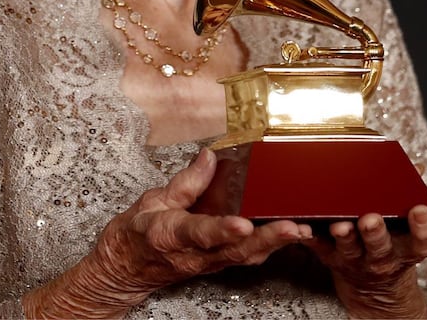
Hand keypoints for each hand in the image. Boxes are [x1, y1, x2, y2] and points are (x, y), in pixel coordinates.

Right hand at [24, 147, 308, 317]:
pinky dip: (269, 248)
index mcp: (171, 235)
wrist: (125, 268)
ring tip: (301, 230)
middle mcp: (193, 255)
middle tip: (292, 227)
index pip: (199, 233)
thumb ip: (185, 182)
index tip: (242, 223)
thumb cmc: (136, 234)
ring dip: (274, 245)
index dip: (222, 229)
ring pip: (245, 257)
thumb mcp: (151, 200)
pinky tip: (290, 236)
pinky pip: (246, 258)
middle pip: (234, 250)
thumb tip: (210, 157)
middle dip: (266, 239)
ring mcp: (208, 263)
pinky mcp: (217, 264)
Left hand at [299, 206, 426, 317]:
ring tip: (339, 225)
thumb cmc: (390, 241)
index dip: (424, 228)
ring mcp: (355, 258)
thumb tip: (416, 167)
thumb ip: (409, 196)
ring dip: (343, 235)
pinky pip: (317, 245)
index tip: (420, 210)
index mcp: (407, 246)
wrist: (373, 284)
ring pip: (348, 247)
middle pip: (380, 245)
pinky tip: (302, 225)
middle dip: (375, 232)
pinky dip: (309, 235)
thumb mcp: (407, 226)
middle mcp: (382, 256)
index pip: (423, 241)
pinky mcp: (329, 255)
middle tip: (370, 219)